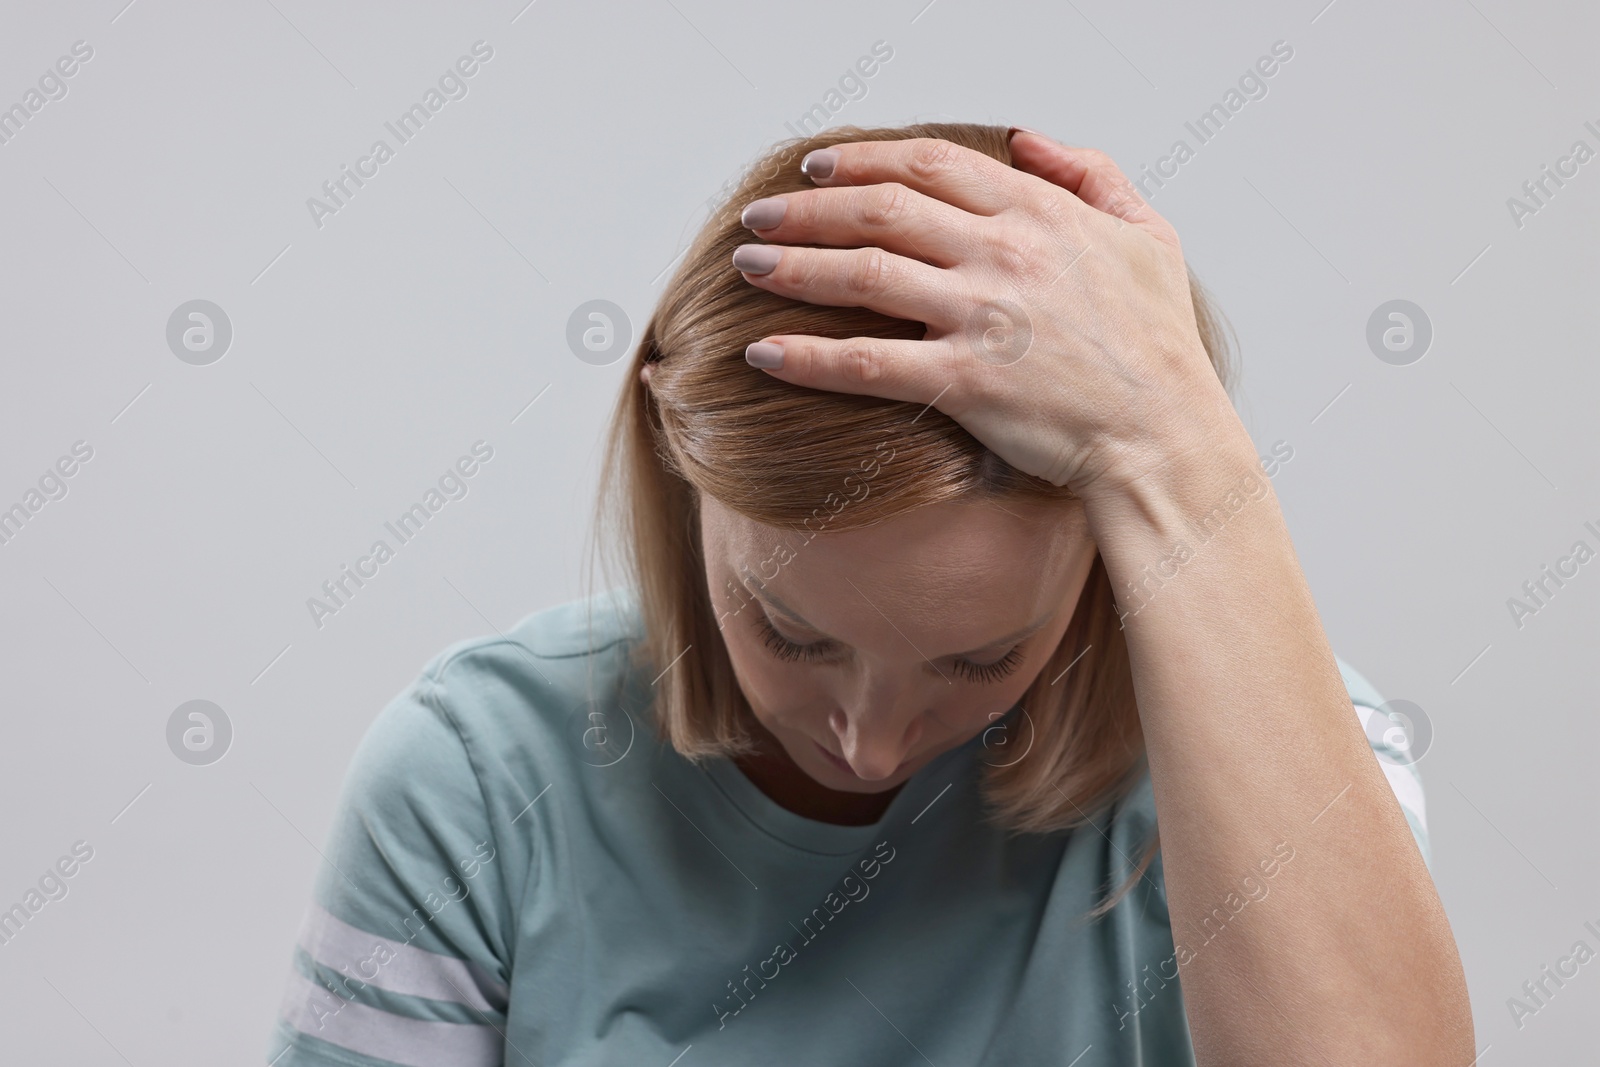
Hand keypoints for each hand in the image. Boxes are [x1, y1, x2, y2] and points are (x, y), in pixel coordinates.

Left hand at [733, 133, 1236, 499]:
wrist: (1166, 435)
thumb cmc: (1160, 344)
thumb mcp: (1150, 236)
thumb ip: (1091, 173)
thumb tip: (1024, 138)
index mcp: (1039, 214)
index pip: (931, 164)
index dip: (863, 158)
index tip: (816, 166)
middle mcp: (1002, 254)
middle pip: (880, 209)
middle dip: (807, 207)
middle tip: (757, 215)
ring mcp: (981, 317)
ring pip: (863, 274)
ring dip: (793, 266)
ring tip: (745, 266)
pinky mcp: (965, 383)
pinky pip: (867, 363)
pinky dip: (808, 356)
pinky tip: (765, 352)